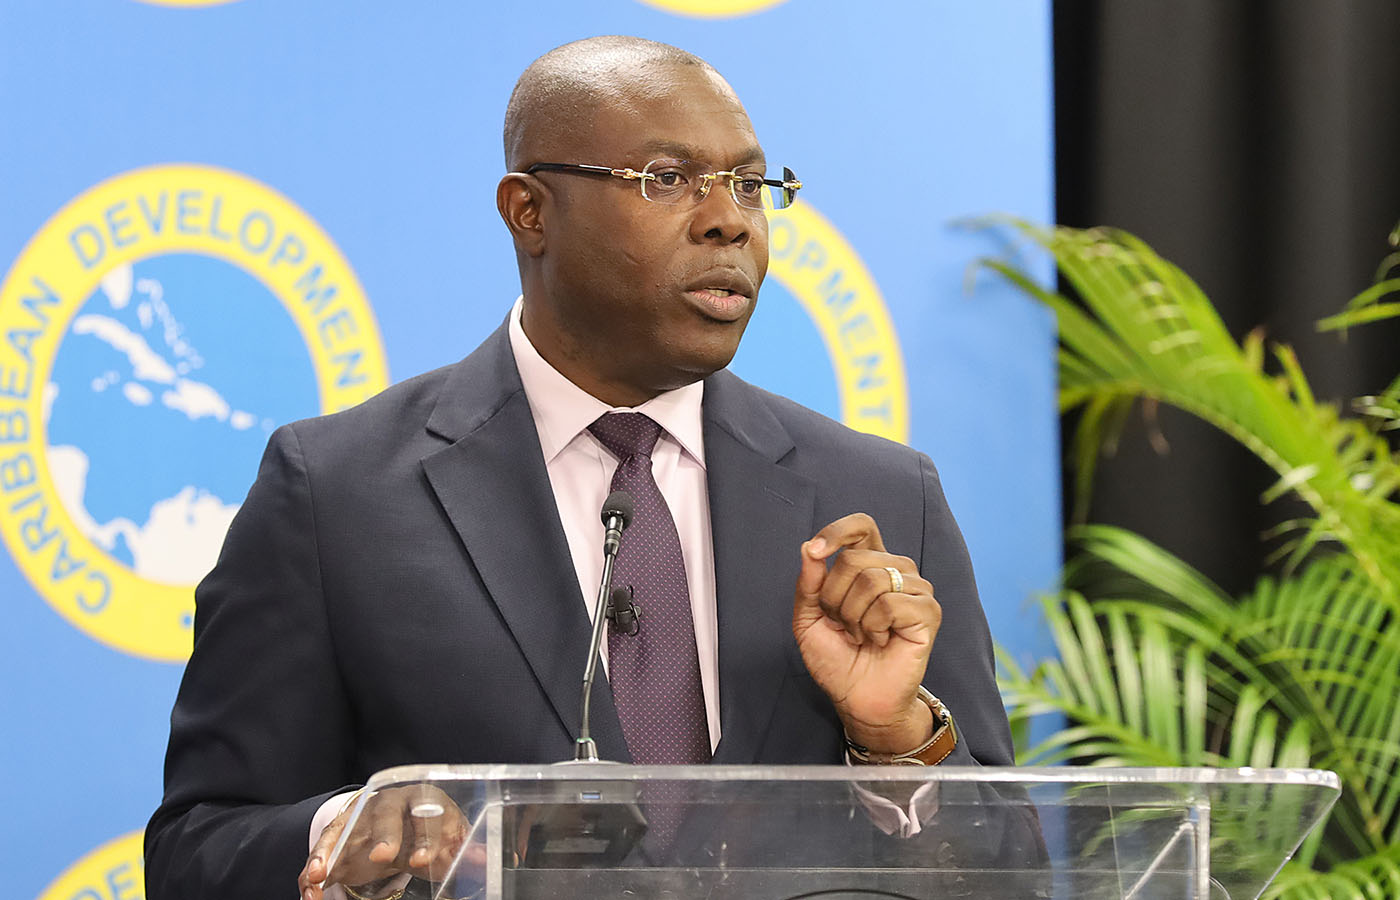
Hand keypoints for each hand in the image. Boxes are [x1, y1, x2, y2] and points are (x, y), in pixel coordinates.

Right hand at [299, 784, 475, 899]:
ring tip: (319, 876)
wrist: (401, 818)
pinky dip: (315, 864)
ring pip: (344, 827)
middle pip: (386, 812)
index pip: (428, 812)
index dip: (427, 836)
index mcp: (424, 799)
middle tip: (382, 857)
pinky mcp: (338, 831)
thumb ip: (462, 850)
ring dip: (331, 851)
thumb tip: (484, 861)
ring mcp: (360, 815)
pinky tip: (310, 885)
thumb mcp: (448, 838)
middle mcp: (390, 802)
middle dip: (385, 834)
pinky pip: (324, 846)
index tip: (423, 860)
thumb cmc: (428, 828)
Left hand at [793, 513, 941, 753]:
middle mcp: (896, 570)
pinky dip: (873, 627)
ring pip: (871, 579)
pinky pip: (889, 604)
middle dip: (834, 597)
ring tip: (862, 635)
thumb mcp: (809, 619)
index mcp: (870, 564)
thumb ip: (808, 584)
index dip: (836, 532)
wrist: (858, 699)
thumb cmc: (838, 659)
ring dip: (853, 615)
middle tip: (843, 624)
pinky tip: (880, 641)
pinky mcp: (928, 612)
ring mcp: (915, 589)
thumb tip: (807, 548)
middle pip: (854, 557)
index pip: (861, 527)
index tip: (815, 551)